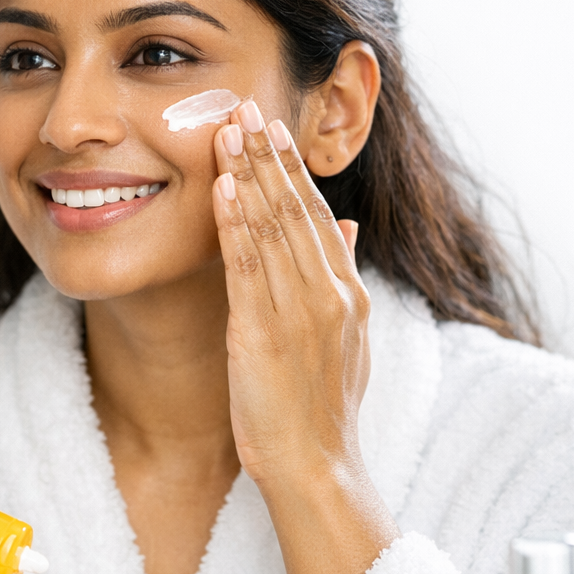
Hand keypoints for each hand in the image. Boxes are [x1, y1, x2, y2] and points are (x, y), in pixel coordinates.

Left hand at [212, 100, 396, 573]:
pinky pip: (247, 267)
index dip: (293, 169)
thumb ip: (343, 278)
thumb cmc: (323, 410)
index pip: (318, 215)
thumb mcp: (348, 340)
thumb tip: (341, 225)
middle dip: (269, 154)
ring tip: (228, 130)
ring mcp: (297, 312)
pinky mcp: (263, 333)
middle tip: (245, 105)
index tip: (272, 128)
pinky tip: (225, 188)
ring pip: (271, 228)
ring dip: (249, 174)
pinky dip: (236, 224)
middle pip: (295, 209)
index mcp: (348, 294)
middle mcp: (328, 294)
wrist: (317, 467)